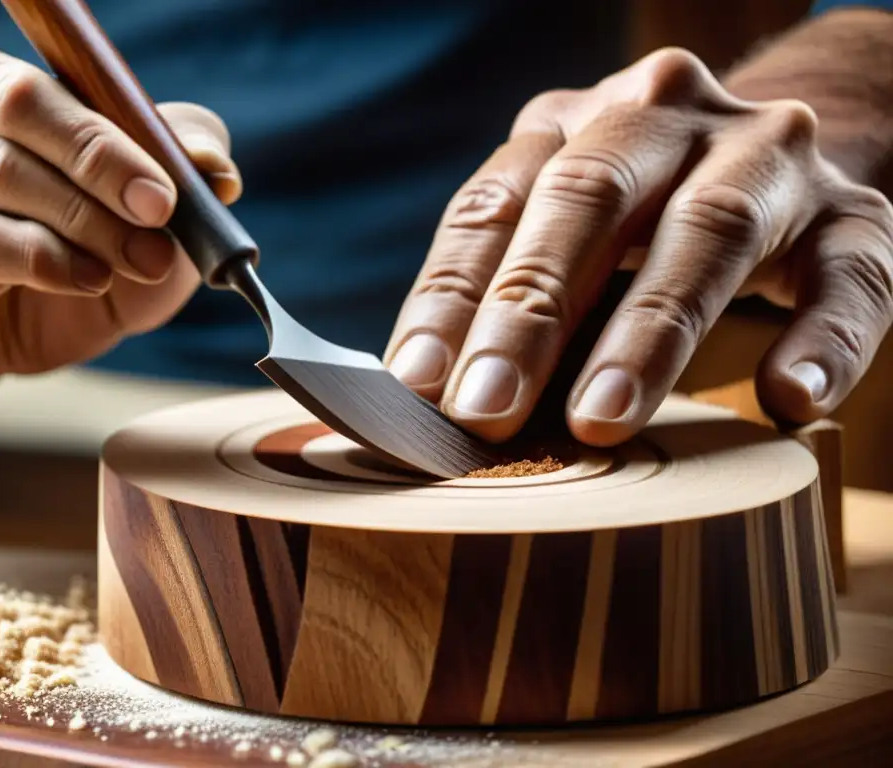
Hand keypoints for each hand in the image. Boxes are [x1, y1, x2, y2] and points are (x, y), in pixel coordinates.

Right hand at [0, 45, 239, 412]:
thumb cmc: (56, 250)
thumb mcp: (125, 202)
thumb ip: (171, 163)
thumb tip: (217, 163)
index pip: (24, 97)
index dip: (102, 148)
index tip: (164, 199)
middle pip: (2, 162)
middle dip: (95, 213)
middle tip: (152, 253)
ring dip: (60, 262)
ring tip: (101, 277)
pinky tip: (9, 306)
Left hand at [384, 47, 892, 445]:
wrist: (776, 159)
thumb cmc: (639, 219)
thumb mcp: (562, 229)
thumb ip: (502, 289)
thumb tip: (425, 395)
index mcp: (574, 123)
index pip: (495, 202)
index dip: (450, 295)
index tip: (417, 386)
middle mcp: (665, 118)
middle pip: (587, 200)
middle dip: (528, 310)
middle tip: (485, 411)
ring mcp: (767, 158)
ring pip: (708, 230)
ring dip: (648, 334)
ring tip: (601, 420)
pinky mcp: (854, 218)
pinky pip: (848, 279)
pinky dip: (822, 342)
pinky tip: (788, 400)